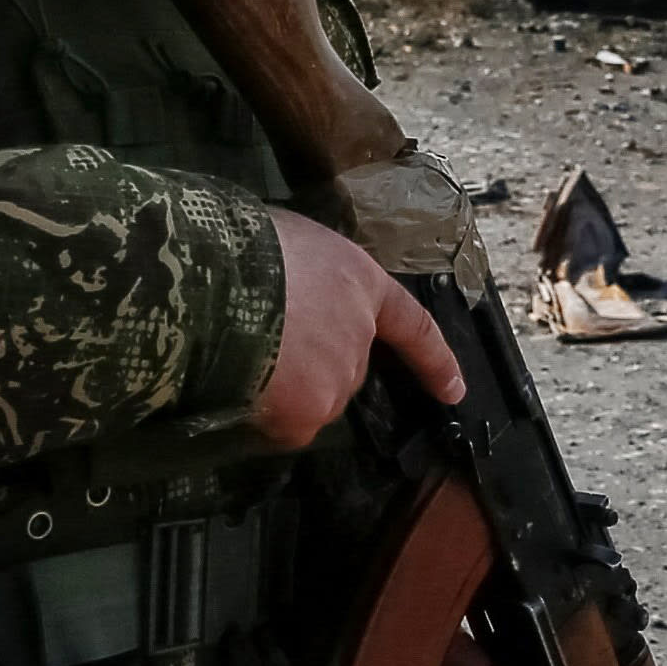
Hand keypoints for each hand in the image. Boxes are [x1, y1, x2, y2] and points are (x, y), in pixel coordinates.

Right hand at [251, 209, 464, 451]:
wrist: (212, 283)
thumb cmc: (243, 246)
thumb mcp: (288, 240)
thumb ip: (307, 275)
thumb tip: (288, 293)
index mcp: (362, 284)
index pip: (411, 326)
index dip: (433, 359)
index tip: (454, 392)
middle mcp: (359, 337)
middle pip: (346, 366)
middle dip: (312, 364)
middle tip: (260, 343)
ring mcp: (336, 380)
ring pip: (312, 398)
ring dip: (283, 389)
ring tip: (236, 358)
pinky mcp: (306, 414)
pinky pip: (283, 425)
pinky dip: (262, 416)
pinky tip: (234, 388)